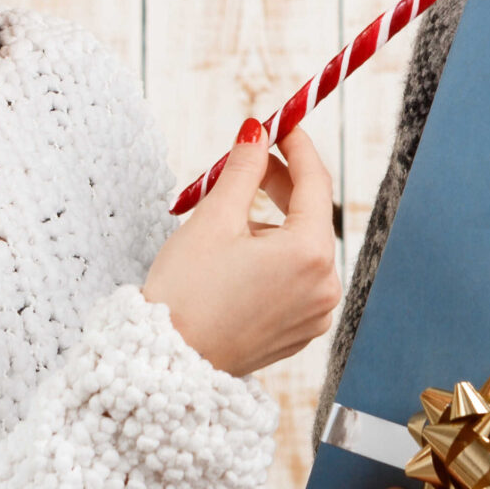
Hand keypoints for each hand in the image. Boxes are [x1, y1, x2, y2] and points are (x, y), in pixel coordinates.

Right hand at [142, 120, 340, 376]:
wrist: (164, 365)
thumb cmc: (184, 294)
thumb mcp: (213, 219)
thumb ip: (242, 170)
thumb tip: (256, 132)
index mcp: (310, 254)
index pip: (315, 182)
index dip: (297, 146)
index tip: (282, 123)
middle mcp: (324, 287)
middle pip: (312, 216)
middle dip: (282, 184)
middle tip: (253, 159)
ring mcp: (315, 314)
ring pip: (302, 249)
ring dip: (273, 224)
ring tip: (229, 221)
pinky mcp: (300, 332)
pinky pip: (296, 280)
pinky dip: (275, 259)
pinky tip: (238, 257)